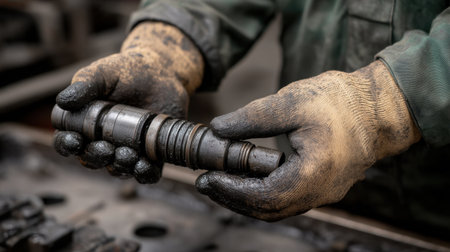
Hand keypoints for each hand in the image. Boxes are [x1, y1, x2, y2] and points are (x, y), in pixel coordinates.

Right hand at [54, 22, 203, 182]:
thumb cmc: (128, 70)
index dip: (67, 145)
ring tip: (128, 155)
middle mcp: (103, 141)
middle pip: (92, 159)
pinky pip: (146, 173)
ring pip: (117, 169)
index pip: (67, 141)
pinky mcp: (151, 154)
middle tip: (106, 148)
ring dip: (120, 167)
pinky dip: (144, 174)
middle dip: (96, 157)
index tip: (75, 140)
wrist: (162, 72)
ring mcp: (127, 149)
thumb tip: (63, 102)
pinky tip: (145, 166)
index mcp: (84, 124)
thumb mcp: (104, 72)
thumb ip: (85, 84)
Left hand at [196, 61, 419, 220]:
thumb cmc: (340, 102)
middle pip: (268, 209)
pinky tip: (246, 178)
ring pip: (277, 208)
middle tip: (205, 183)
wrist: (378, 108)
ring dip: (246, 198)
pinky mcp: (322, 187)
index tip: (206, 178)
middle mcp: (319, 193)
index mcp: (313, 174)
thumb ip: (252, 118)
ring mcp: (323, 193)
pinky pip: (287, 199)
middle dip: (233, 198)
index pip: (264, 197)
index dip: (231, 190)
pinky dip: (262, 193)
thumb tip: (218, 128)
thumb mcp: (292, 101)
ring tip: (220, 182)